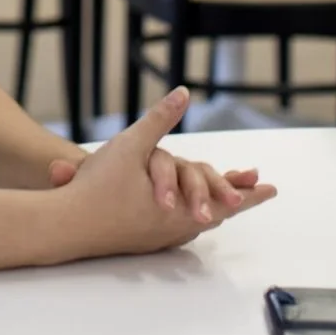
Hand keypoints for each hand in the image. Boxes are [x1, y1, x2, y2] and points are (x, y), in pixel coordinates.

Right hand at [50, 88, 276, 257]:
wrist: (65, 225)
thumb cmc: (98, 186)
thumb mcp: (132, 145)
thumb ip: (160, 120)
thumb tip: (184, 92)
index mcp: (179, 208)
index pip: (224, 198)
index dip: (247, 190)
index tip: (270, 187)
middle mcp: (174, 227)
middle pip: (215, 213)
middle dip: (236, 198)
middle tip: (257, 191)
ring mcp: (158, 238)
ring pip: (196, 223)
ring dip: (212, 208)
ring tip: (226, 202)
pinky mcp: (142, 242)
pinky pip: (176, 229)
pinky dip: (190, 218)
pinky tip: (186, 216)